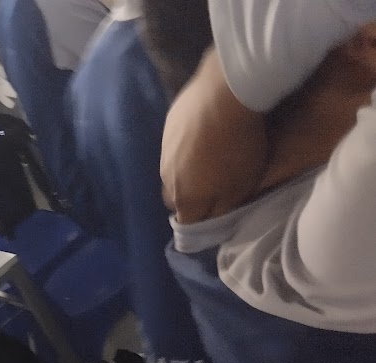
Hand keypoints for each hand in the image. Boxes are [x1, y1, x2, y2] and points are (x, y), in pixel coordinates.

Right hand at [161, 48, 268, 223]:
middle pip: (174, 199)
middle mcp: (166, 180)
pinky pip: (174, 146)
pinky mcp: (167, 127)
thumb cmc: (237, 147)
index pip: (186, 223)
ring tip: (208, 157)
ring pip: (171, 172)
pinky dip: (185, 146)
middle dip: (189, 198)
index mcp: (185, 199)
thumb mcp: (241, 187)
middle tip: (210, 186)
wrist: (223, 95)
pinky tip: (204, 134)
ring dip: (186, 170)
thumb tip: (210, 219)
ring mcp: (164, 152)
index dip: (200, 221)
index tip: (214, 212)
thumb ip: (222, 209)